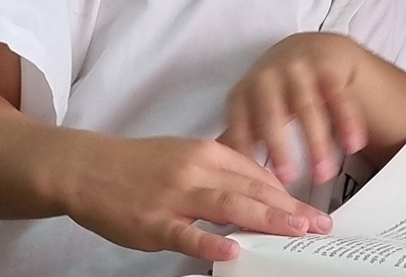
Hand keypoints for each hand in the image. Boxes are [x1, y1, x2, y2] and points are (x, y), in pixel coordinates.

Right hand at [65, 132, 332, 261]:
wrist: (86, 168)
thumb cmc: (139, 164)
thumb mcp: (187, 155)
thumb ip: (222, 170)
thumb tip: (259, 189)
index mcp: (208, 152)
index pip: (257, 174)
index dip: (287, 193)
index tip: (311, 210)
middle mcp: (196, 170)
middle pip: (252, 190)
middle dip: (290, 209)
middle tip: (319, 225)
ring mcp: (174, 196)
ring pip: (229, 207)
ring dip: (267, 220)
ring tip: (295, 232)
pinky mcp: (151, 222)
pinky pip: (185, 234)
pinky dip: (210, 244)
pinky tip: (233, 252)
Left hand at [221, 33, 380, 186]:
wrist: (302, 50)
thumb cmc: (269, 93)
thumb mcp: (247, 110)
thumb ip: (237, 139)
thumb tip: (217, 179)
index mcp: (243, 94)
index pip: (239, 125)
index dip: (246, 152)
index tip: (257, 181)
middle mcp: (267, 78)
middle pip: (271, 114)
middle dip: (280, 147)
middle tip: (290, 179)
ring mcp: (298, 70)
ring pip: (307, 107)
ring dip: (316, 142)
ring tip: (324, 174)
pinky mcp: (326, 69)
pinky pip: (338, 96)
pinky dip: (346, 121)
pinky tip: (352, 144)